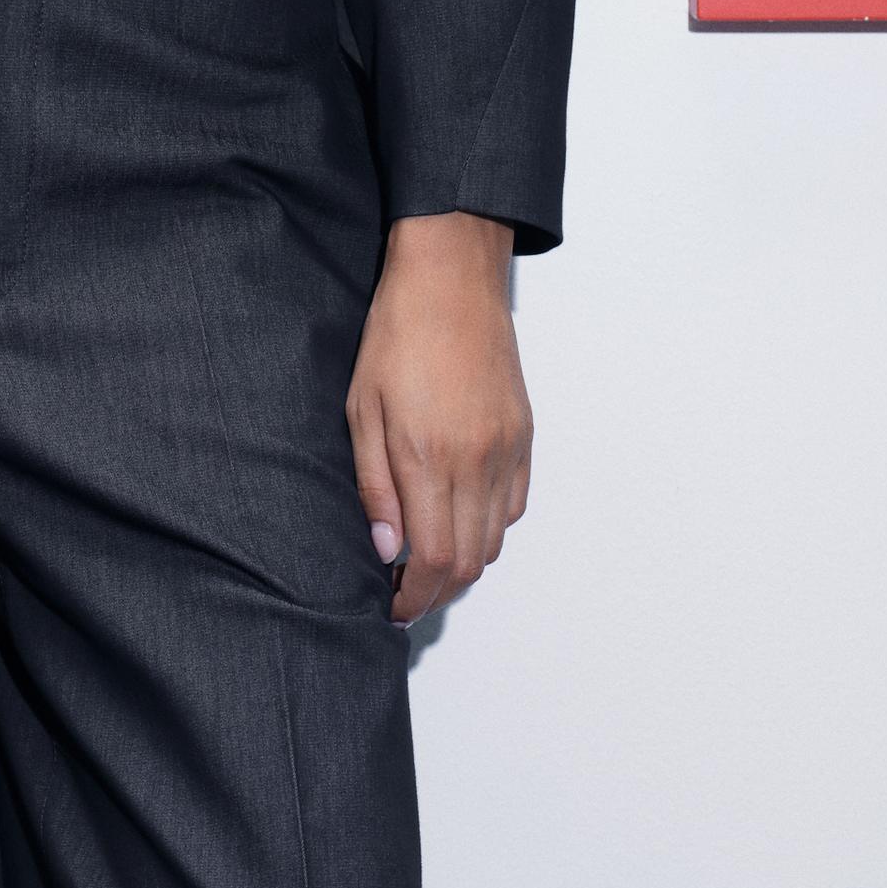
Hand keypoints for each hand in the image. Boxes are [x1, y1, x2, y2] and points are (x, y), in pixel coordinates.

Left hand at [346, 212, 531, 627]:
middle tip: (405, 592)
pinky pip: (513, 506)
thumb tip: (386, 549)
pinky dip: (489, 527)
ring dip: (462, 562)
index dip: (414, 597)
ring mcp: (507, 450)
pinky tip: (460, 516)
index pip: (432, 560)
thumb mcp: (362, 407)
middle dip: (436, 590)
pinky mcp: (524, 436)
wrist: (452, 281)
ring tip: (427, 559)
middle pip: (468, 561)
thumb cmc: (397, 334)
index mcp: (429, 457)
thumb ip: (374, 485)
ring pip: (494, 539)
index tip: (392, 606)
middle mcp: (476, 462)